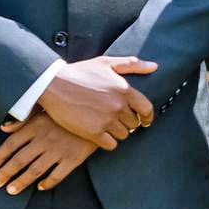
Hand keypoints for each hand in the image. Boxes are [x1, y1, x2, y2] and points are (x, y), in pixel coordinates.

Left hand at [0, 115, 99, 193]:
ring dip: (21, 182)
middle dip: (5, 173)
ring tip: (11, 190)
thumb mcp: (46, 110)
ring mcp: (60, 150)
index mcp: (37, 126)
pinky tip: (40, 187)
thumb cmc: (71, 109)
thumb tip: (3, 128)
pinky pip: (57, 175)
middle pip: (20, 160)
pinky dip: (47, 183)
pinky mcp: (74, 158)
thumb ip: (24, 119)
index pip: (11, 144)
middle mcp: (45, 139)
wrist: (102, 112)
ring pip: (35, 170)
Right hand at [39, 55, 156, 147]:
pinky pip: (111, 145)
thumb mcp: (106, 63)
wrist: (53, 85)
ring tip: (107, 126)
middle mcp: (118, 106)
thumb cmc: (80, 72)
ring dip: (117, 132)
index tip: (145, 120)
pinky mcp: (93, 133)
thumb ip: (132, 64)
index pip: (147, 109)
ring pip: (123, 135)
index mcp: (125, 90)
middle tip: (117, 120)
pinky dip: (108, 142)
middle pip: (134, 123)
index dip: (147, 117)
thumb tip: (154, 66)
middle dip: (127, 122)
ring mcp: (106, 120)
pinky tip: (100, 135)